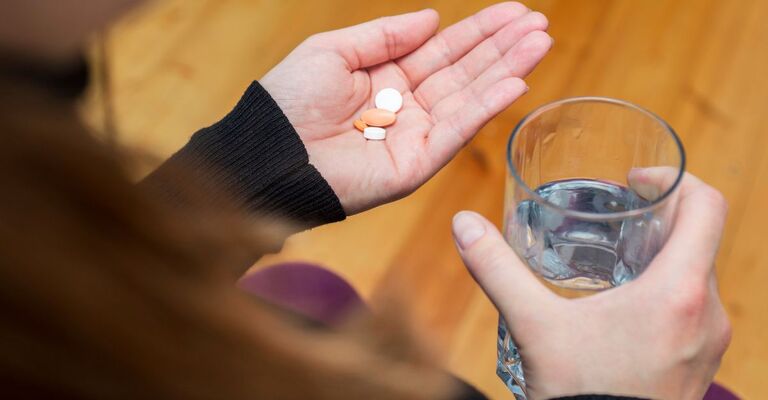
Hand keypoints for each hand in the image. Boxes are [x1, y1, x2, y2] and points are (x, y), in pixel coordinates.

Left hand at [261, 3, 551, 213]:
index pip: (444, 51)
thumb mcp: (334, 50)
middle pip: (465, 72)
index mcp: (387, 78)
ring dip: (506, 71)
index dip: (480, 31)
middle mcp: (407, 107)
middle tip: (540, 24)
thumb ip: (385, 35)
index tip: (515, 12)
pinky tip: (515, 83)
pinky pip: (456, 132)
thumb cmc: (289, 101)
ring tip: (539, 43)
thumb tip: (433, 18)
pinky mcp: (415, 164)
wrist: (270, 152)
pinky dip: (486, 108)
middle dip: (503, 48)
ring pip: (468, 99)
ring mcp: (414, 137)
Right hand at [451, 171, 730, 399]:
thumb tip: (463, 224)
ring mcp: (710, 340)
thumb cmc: (581, 395)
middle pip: (700, 236)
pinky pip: (696, 305)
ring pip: (698, 272)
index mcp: (677, 292)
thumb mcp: (534, 327)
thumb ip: (497, 270)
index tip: (634, 181)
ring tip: (616, 256)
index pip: (707, 206)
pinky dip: (669, 287)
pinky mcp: (702, 361)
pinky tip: (626, 301)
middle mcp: (708, 312)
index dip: (675, 179)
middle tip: (615, 215)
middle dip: (659, 216)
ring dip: (665, 253)